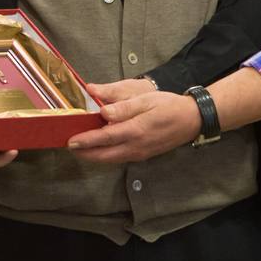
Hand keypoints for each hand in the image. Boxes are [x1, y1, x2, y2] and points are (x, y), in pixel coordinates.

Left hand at [67, 80, 200, 162]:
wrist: (191, 120)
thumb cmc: (168, 106)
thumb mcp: (146, 101)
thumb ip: (124, 108)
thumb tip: (103, 113)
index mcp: (135, 131)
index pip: (104, 138)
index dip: (86, 141)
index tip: (70, 141)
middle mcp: (136, 146)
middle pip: (104, 155)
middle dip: (85, 153)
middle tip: (69, 147)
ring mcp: (140, 153)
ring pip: (111, 159)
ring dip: (94, 156)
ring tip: (80, 148)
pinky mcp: (143, 155)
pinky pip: (119, 158)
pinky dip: (106, 155)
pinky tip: (100, 148)